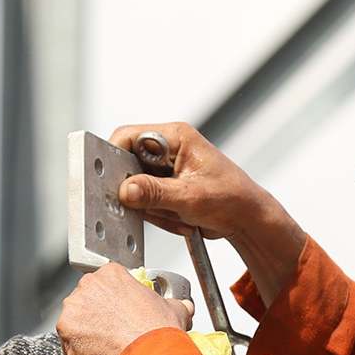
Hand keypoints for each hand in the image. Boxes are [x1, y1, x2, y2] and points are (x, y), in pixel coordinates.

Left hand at [56, 265, 193, 354]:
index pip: (105, 283)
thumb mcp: (175, 309)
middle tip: (109, 330)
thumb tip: (184, 307)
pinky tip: (94, 354)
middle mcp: (89, 284)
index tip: (117, 313)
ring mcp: (74, 306)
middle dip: (95, 313)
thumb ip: (175, 303)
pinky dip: (78, 348)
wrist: (148, 354)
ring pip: (75, 318)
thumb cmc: (158, 329)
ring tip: (102, 344)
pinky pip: (69, 339)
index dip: (111, 301)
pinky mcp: (66, 328)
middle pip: (86, 298)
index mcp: (112, 273)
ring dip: (84, 330)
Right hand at [109, 122, 307, 303]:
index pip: (128, 136)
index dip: (113, 155)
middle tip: (153, 206)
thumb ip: (154, 192)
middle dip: (137, 190)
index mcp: (175, 137)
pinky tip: (179, 218)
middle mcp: (167, 147)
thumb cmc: (231, 199)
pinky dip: (156, 213)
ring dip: (151, 207)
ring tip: (178, 215)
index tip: (107, 179)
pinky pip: (144, 199)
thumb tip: (125, 189)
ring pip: (134, 186)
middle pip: (127, 163)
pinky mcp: (164, 185)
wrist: (247, 219)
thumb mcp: (190, 197)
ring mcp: (165, 168)